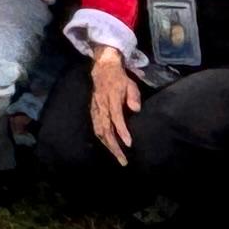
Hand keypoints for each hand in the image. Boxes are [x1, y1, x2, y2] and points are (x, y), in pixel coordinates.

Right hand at [85, 45, 137, 163]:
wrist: (103, 67)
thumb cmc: (120, 78)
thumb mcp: (130, 84)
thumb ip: (133, 97)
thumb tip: (136, 109)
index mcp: (111, 98)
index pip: (116, 117)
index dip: (122, 131)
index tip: (129, 143)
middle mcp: (101, 105)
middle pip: (105, 129)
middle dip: (114, 147)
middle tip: (123, 160)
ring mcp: (95, 108)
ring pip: (99, 131)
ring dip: (107, 145)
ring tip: (117, 156)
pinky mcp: (93, 110)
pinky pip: (96, 127)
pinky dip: (102, 139)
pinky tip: (108, 146)